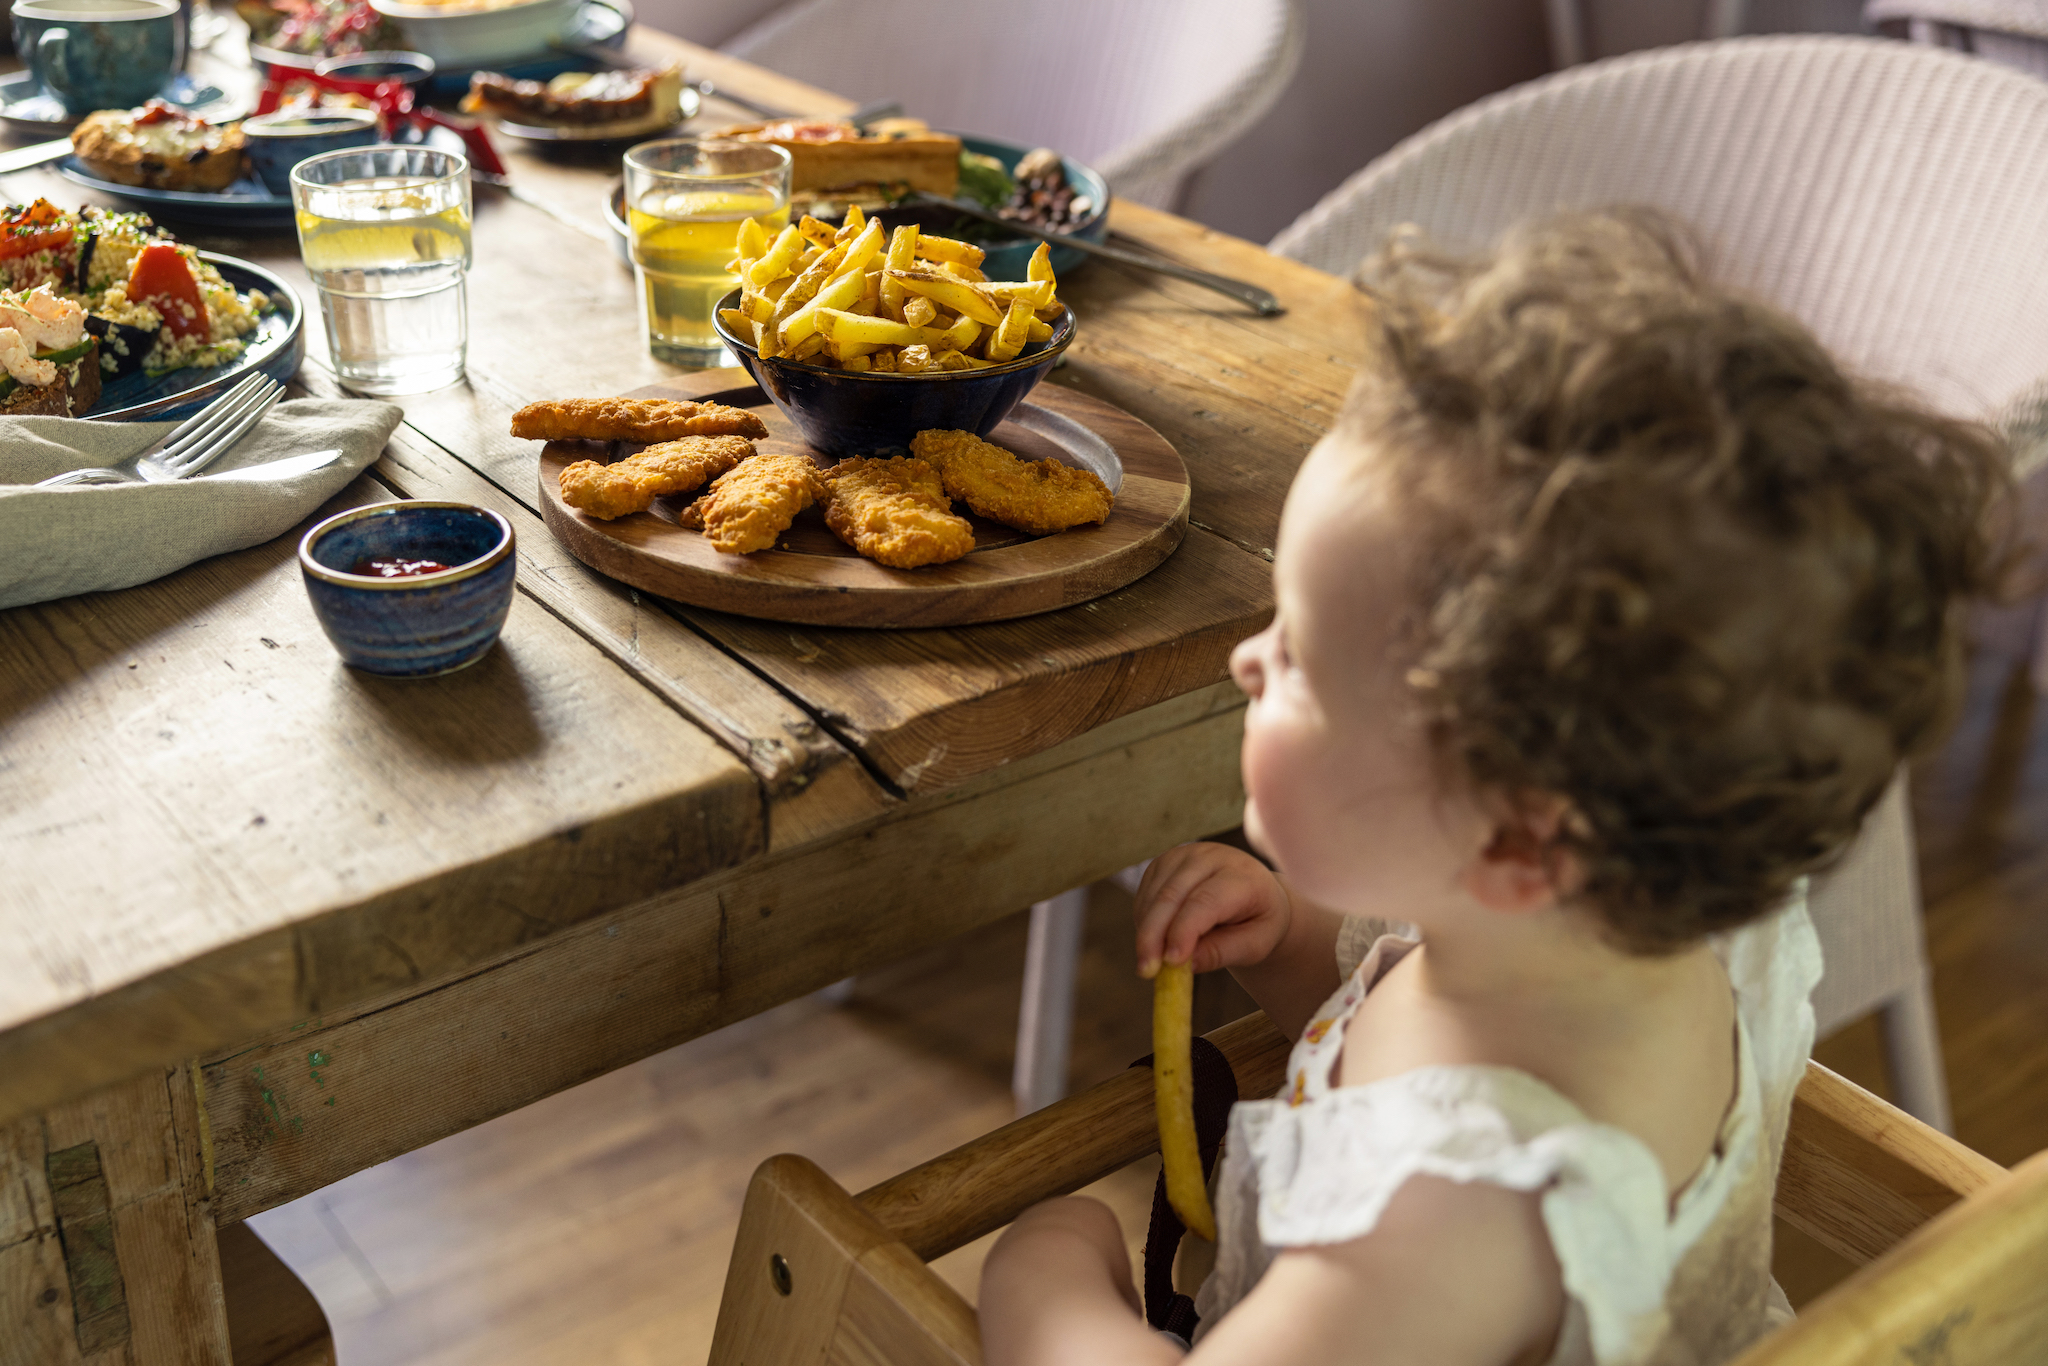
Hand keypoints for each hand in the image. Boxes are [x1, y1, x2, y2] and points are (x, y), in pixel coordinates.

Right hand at [1134, 842, 1290, 978]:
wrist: (1255, 893)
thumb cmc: (1257, 922)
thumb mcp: (1254, 945)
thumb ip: (1222, 953)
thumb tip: (1184, 964)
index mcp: (1244, 876)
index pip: (1207, 900)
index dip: (1185, 929)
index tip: (1171, 961)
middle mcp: (1212, 857)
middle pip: (1172, 895)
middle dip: (1154, 935)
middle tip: (1145, 971)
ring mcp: (1184, 855)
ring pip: (1153, 896)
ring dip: (1147, 932)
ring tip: (1155, 962)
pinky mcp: (1164, 862)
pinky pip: (1145, 896)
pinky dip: (1144, 923)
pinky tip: (1157, 940)